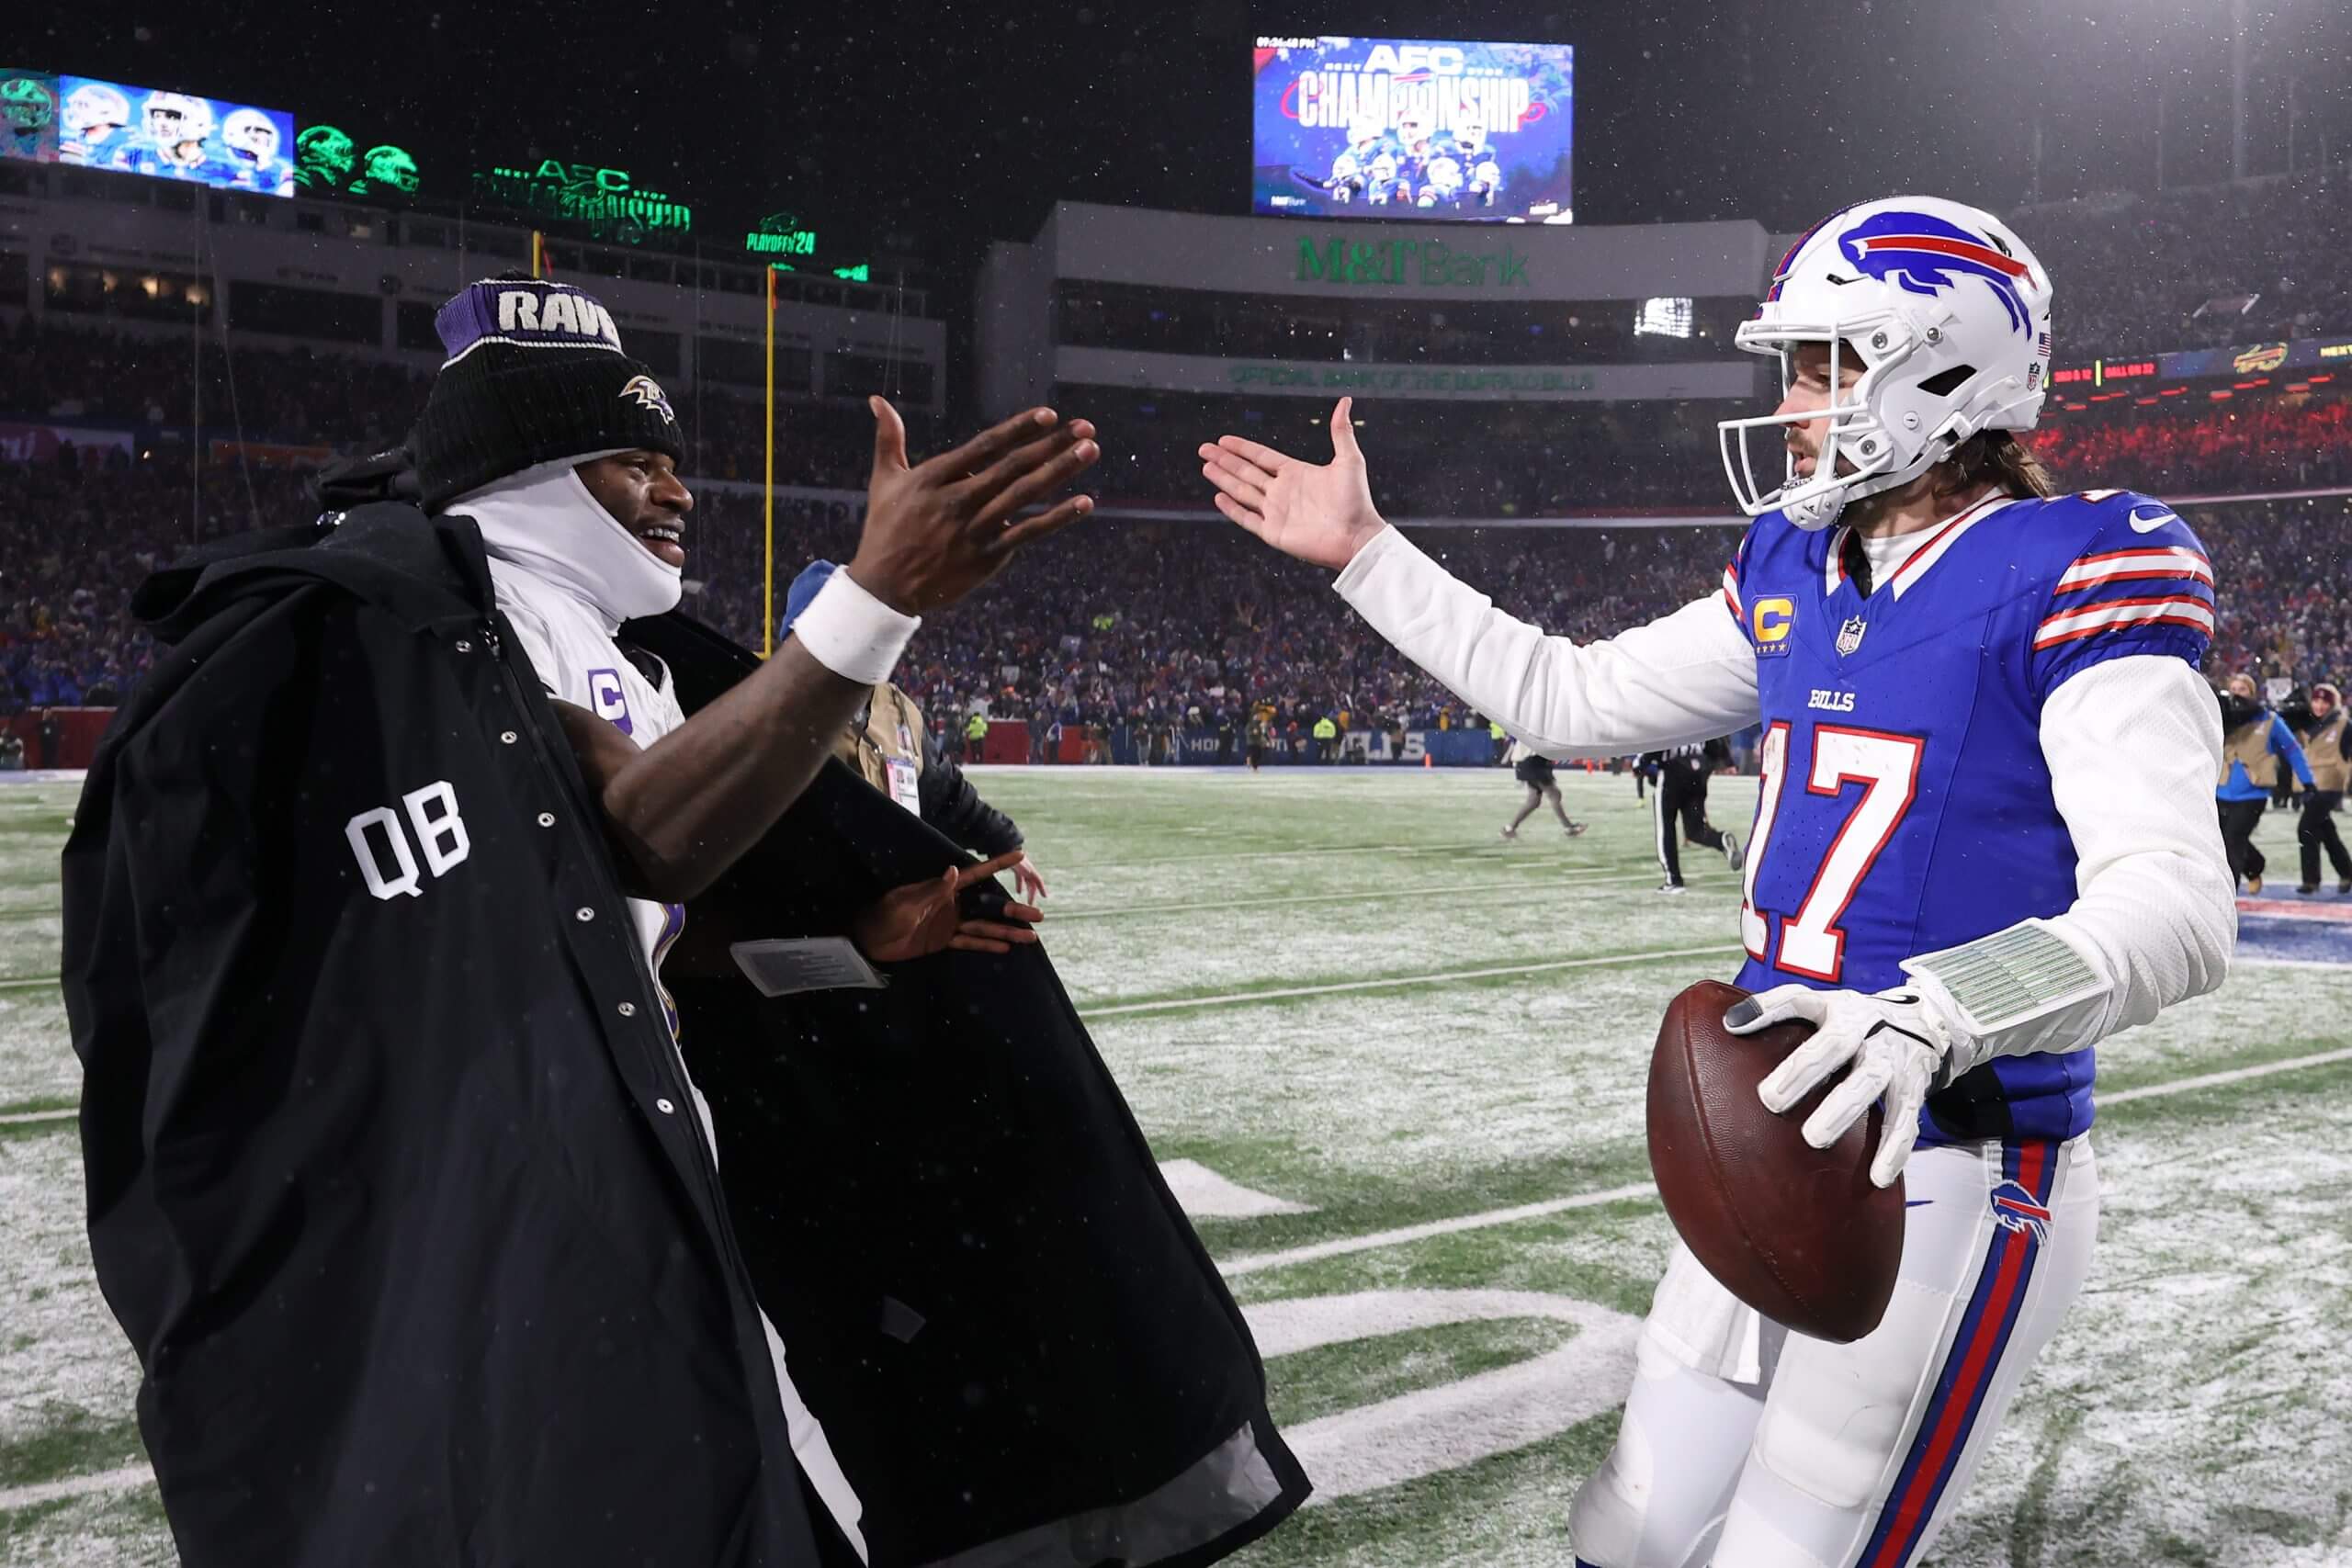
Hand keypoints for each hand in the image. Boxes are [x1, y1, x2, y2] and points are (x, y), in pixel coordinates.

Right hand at [847, 401, 1099, 613]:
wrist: (884, 588)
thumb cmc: (885, 529)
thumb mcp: (884, 480)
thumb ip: (888, 438)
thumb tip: (877, 400)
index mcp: (935, 477)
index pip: (985, 446)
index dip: (1019, 429)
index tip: (1049, 415)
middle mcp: (958, 500)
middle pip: (1013, 467)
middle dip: (1052, 445)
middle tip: (1086, 428)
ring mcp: (975, 530)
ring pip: (1025, 495)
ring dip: (1060, 471)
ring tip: (1090, 451)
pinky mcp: (987, 557)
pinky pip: (1028, 533)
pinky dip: (1057, 518)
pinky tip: (1085, 503)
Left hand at [849, 851, 1043, 961]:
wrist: (868, 940)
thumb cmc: (883, 915)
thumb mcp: (906, 902)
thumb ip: (933, 890)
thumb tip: (955, 870)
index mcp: (943, 888)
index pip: (976, 874)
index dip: (997, 864)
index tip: (1019, 854)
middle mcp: (952, 904)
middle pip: (989, 906)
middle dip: (1013, 910)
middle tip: (1039, 914)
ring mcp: (950, 923)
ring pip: (985, 926)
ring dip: (1007, 931)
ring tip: (1032, 936)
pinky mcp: (944, 941)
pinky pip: (971, 942)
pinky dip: (989, 945)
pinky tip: (1007, 948)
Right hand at [1197, 398, 1387, 571]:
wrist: (1356, 537)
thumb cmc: (1357, 501)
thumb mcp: (1349, 460)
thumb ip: (1341, 431)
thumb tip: (1345, 401)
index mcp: (1296, 473)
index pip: (1261, 456)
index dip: (1242, 448)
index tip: (1224, 440)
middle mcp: (1282, 491)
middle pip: (1246, 471)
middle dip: (1224, 460)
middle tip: (1204, 449)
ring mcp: (1276, 512)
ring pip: (1242, 491)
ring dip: (1223, 479)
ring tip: (1206, 467)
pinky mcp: (1273, 532)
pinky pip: (1247, 519)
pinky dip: (1232, 509)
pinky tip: (1219, 496)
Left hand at [1728, 984, 1955, 1187]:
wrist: (1927, 1022)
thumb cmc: (1854, 1021)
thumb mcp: (1822, 1006)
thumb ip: (1778, 1010)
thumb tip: (1729, 1024)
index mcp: (1836, 1007)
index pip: (1799, 1000)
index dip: (1768, 1009)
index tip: (1733, 1026)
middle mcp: (1867, 1028)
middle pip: (1835, 1044)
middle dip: (1803, 1071)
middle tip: (1770, 1100)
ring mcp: (1893, 1058)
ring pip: (1869, 1082)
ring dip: (1843, 1110)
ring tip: (1815, 1138)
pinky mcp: (1915, 1087)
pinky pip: (1906, 1119)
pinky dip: (1894, 1148)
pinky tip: (1877, 1175)